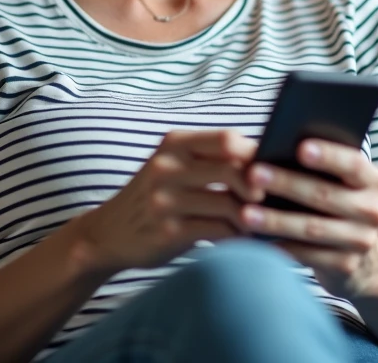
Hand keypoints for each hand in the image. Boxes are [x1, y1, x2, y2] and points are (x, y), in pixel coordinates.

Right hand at [72, 129, 260, 273]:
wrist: (108, 233)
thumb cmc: (155, 196)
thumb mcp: (173, 166)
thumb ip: (210, 158)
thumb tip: (267, 161)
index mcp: (174, 144)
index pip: (226, 139)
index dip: (254, 154)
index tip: (268, 169)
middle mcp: (167, 168)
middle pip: (232, 170)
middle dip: (257, 187)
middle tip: (267, 200)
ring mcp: (165, 201)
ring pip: (228, 204)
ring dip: (250, 216)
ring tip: (256, 222)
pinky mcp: (168, 232)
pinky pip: (218, 231)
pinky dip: (236, 236)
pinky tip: (239, 238)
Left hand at [241, 139, 377, 300]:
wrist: (360, 258)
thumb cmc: (335, 203)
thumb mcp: (336, 183)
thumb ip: (316, 166)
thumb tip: (274, 150)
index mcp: (372, 181)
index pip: (353, 164)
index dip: (328, 155)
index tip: (300, 148)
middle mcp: (372, 210)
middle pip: (325, 195)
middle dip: (286, 183)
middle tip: (252, 174)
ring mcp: (361, 241)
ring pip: (312, 228)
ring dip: (275, 220)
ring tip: (245, 213)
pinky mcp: (345, 265)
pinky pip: (307, 255)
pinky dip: (279, 246)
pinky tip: (255, 241)